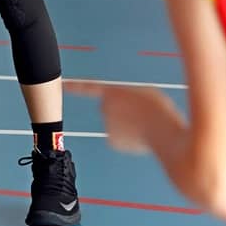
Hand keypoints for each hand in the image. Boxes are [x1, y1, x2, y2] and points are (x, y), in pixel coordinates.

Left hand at [67, 81, 181, 153]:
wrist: (163, 131)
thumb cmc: (158, 109)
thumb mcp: (144, 92)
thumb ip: (127, 97)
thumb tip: (124, 109)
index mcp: (112, 92)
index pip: (88, 88)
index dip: (74, 86)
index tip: (62, 85)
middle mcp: (105, 108)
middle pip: (110, 108)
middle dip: (120, 111)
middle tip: (139, 113)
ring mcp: (107, 125)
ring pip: (116, 125)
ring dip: (127, 126)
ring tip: (144, 124)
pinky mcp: (112, 141)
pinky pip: (120, 138)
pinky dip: (129, 139)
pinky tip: (141, 136)